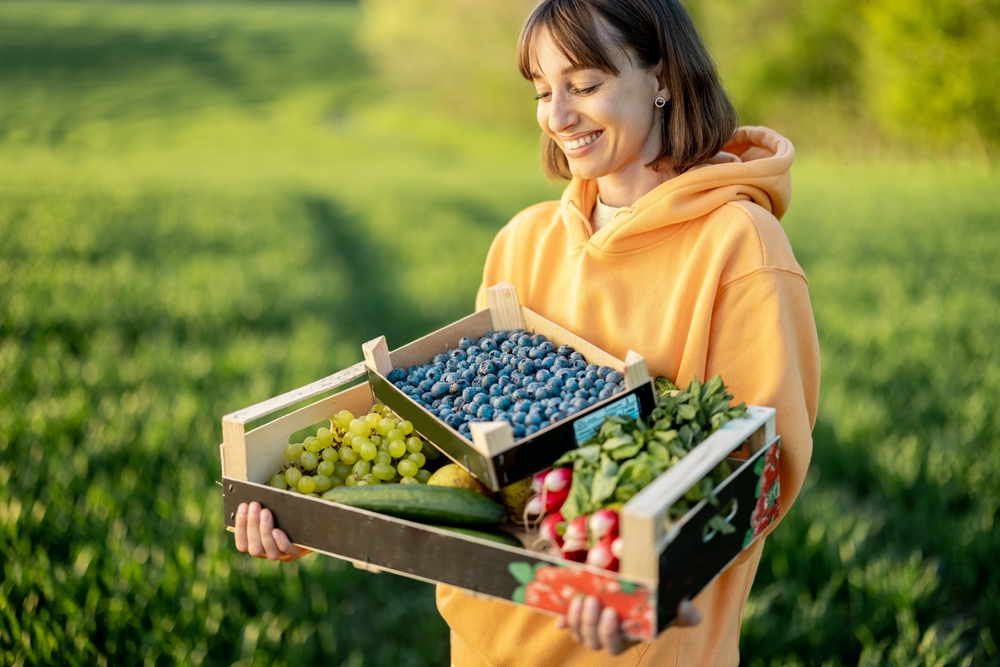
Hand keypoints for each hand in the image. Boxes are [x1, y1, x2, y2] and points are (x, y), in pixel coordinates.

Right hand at [234, 501, 311, 560]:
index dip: (240, 526)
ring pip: (269, 550)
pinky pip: (287, 550)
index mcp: (256, 545)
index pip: (242, 543)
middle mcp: (267, 553)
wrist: (312, 527)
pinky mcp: (296, 553)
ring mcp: (282, 555)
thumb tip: (253, 496)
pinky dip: (280, 541)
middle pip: (254, 547)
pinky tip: (277, 530)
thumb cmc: (286, 518)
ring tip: (266, 512)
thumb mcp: (274, 514)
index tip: (243, 506)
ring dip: (264, 530)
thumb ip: (262, 510)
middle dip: (252, 525)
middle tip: (254, 505)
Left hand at [557, 595, 700, 654]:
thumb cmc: (661, 601)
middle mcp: (609, 635)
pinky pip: (567, 621)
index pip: (615, 646)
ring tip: (581, 598)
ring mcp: (593, 625)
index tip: (611, 613)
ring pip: (579, 632)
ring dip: (576, 618)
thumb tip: (685, 607)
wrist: (646, 584)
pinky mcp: (582, 613)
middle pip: (592, 641)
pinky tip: (559, 617)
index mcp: (629, 637)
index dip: (608, 634)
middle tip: (593, 601)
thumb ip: (686, 613)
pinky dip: (563, 619)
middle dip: (590, 623)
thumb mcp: (675, 606)